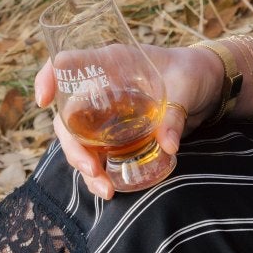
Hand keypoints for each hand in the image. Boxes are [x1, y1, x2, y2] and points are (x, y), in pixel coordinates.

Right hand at [33, 45, 226, 199]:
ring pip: (80, 141)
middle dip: (73, 146)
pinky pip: (99, 154)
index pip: (67, 63)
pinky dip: (100, 172)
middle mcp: (101, 88)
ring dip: (85, 166)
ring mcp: (107, 114)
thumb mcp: (185, 87)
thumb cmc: (192, 72)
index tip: (44, 101)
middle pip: (68, 116)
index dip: (49, 78)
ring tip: (103, 188)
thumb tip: (168, 145)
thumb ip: (175, 113)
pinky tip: (109, 188)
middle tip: (91, 168)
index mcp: (110, 63)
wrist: (207, 86)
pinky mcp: (118, 134)